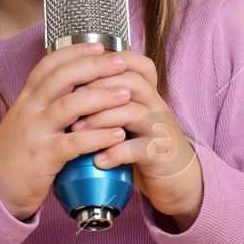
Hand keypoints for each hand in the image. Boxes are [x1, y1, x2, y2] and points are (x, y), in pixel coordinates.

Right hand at [0, 42, 137, 220]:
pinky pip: (74, 142)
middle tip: (120, 63)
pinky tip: (118, 134)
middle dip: (93, 67)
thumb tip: (78, 85)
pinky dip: (99, 136)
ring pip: (69, 106)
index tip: (99, 46)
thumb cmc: (18, 152)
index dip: (74, 53)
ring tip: (125, 95)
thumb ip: (46, 103)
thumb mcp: (26, 119)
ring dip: (100, 97)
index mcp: (26, 99)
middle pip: (62, 79)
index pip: (49, 65)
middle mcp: (29, 110)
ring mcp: (35, 133)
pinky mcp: (44, 157)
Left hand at [68, 50, 203, 228]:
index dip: (107, 64)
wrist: (176, 179)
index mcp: (148, 94)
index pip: (136, 64)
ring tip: (76, 131)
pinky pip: (136, 148)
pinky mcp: (160, 154)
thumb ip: (109, 101)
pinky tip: (97, 160)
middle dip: (95, 91)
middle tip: (69, 103)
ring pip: (131, 112)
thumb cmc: (143, 144)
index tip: (79, 74)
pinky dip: (114, 153)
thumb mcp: (129, 118)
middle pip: (130, 83)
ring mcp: (160, 128)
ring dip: (99, 120)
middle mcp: (157, 105)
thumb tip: (67, 87)